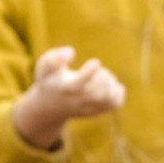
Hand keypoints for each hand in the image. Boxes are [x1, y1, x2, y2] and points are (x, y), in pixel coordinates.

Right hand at [11, 46, 125, 149]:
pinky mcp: (98, 111)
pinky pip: (114, 104)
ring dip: (110, 83)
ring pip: (106, 99)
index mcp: (63, 89)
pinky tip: (109, 84)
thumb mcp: (45, 67)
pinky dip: (118, 92)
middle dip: (103, 77)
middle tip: (100, 70)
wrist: (51, 107)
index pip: (77, 85)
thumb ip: (54, 58)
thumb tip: (71, 51)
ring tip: (103, 75)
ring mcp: (89, 108)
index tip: (96, 61)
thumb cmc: (50, 80)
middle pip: (95, 94)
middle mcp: (77, 101)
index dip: (89, 73)